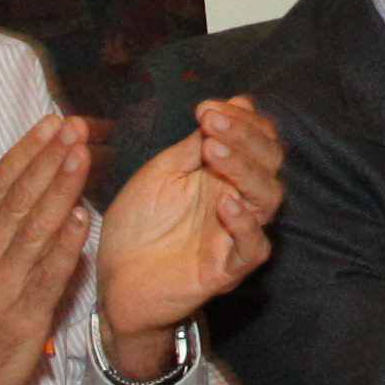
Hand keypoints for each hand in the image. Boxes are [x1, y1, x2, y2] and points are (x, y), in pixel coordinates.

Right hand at [0, 118, 92, 384]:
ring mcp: (0, 283)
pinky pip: (47, 274)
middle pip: (19, 196)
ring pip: (34, 227)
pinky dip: (65, 246)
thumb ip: (0, 227)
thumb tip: (30, 188)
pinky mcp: (21, 314)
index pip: (1, 182)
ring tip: (81, 157)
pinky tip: (83, 220)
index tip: (52, 122)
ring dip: (59, 189)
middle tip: (74, 126)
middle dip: (49, 157)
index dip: (29, 150)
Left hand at [100, 96, 282, 365]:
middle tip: (211, 121)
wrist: (115, 279)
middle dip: (245, 135)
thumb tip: (229, 105)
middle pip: (269, 162)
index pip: (257, 139)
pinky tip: (224, 202)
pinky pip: (252, 248)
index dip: (241, 119)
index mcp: (226, 175)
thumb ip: (194, 145)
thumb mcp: (163, 172)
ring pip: (267, 198)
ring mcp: (236, 235)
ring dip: (245, 169)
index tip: (207, 107)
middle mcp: (240, 201)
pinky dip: (244, 224)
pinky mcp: (227, 270)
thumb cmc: (140, 224)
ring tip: (214, 150)